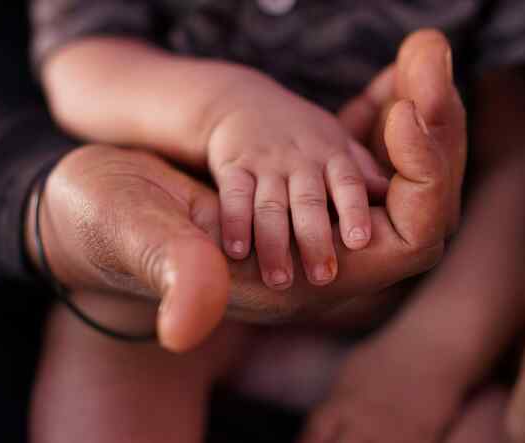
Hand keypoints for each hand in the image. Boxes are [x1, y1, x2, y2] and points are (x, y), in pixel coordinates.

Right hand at [26, 29, 464, 352]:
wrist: (89, 211)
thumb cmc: (101, 222)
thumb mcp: (131, 233)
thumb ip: (167, 268)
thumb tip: (187, 326)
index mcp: (289, 279)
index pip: (407, 245)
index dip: (427, 178)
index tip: (414, 111)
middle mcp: (310, 263)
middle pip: (416, 212)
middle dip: (434, 136)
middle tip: (428, 61)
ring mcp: (301, 230)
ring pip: (391, 186)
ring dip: (414, 121)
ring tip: (423, 57)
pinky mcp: (286, 200)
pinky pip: (355, 170)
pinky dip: (377, 121)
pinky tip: (390, 81)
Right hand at [207, 71, 388, 288]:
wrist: (246, 102)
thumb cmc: (303, 137)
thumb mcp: (337, 144)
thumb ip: (361, 172)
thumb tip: (390, 197)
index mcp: (333, 157)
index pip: (347, 184)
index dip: (354, 211)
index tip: (359, 243)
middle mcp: (301, 161)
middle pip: (309, 201)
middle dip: (315, 238)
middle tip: (322, 279)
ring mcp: (266, 163)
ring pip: (271, 205)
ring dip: (273, 243)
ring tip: (279, 281)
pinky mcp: (234, 166)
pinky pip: (235, 195)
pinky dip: (234, 222)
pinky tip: (236, 251)